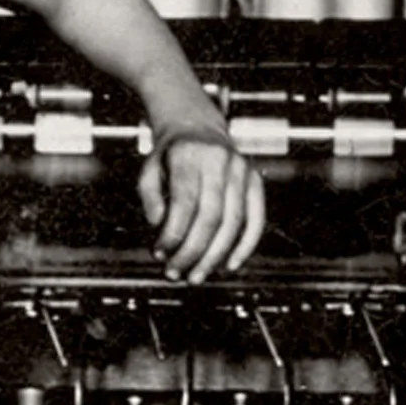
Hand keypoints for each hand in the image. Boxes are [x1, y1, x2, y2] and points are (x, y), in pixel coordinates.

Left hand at [139, 129, 264, 283]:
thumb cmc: (170, 156)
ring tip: (196, 276)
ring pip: (233, 222)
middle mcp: (220, 161)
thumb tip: (159, 226)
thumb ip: (149, 196)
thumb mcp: (149, 168)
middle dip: (192, 251)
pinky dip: (245, 245)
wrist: (198, 128)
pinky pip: (256, 218)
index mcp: (190, 154)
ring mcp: (242, 170)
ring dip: (215, 255)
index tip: (159, 254)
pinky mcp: (255, 181)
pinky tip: (230, 265)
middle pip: (210, 216)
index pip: (184, 202)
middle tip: (175, 274)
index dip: (172, 234)